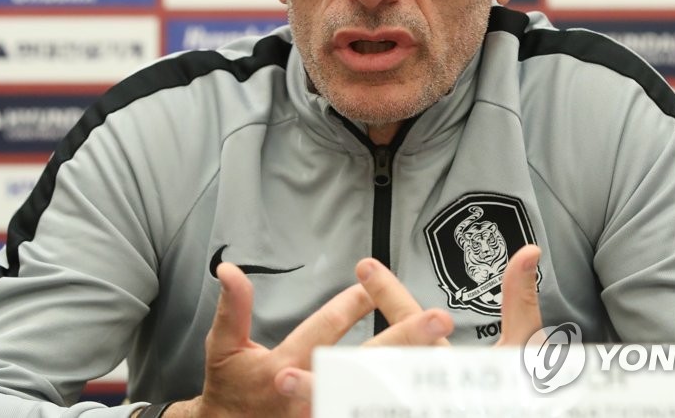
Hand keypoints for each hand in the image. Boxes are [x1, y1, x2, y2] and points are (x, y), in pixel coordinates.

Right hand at [170, 260, 452, 417]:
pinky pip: (370, 413)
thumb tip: (228, 270)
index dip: (350, 305)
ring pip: (379, 392)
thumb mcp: (224, 349)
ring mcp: (326, 414)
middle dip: (403, 340)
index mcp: (284, 369)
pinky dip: (402, 404)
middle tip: (439, 318)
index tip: (374, 277)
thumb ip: (233, 308)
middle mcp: (311, 396)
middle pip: (366, 364)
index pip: (324, 331)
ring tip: (450, 356)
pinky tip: (434, 392)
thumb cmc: (230, 391)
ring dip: (414, 372)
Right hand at [276, 244, 542, 402]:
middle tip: (310, 344)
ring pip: (354, 397)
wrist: (524, 411)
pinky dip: (332, 407)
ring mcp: (402, 401)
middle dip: (343, 339)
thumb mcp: (521, 351)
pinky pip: (358, 411)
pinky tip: (310, 407)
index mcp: (436, 361)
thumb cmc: (519, 398)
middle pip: (370, 360)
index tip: (364, 265)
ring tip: (290, 382)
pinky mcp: (396, 413)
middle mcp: (412, 385)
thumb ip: (519, 304)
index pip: (403, 320)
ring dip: (320, 392)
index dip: (385, 293)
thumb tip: (530, 251)